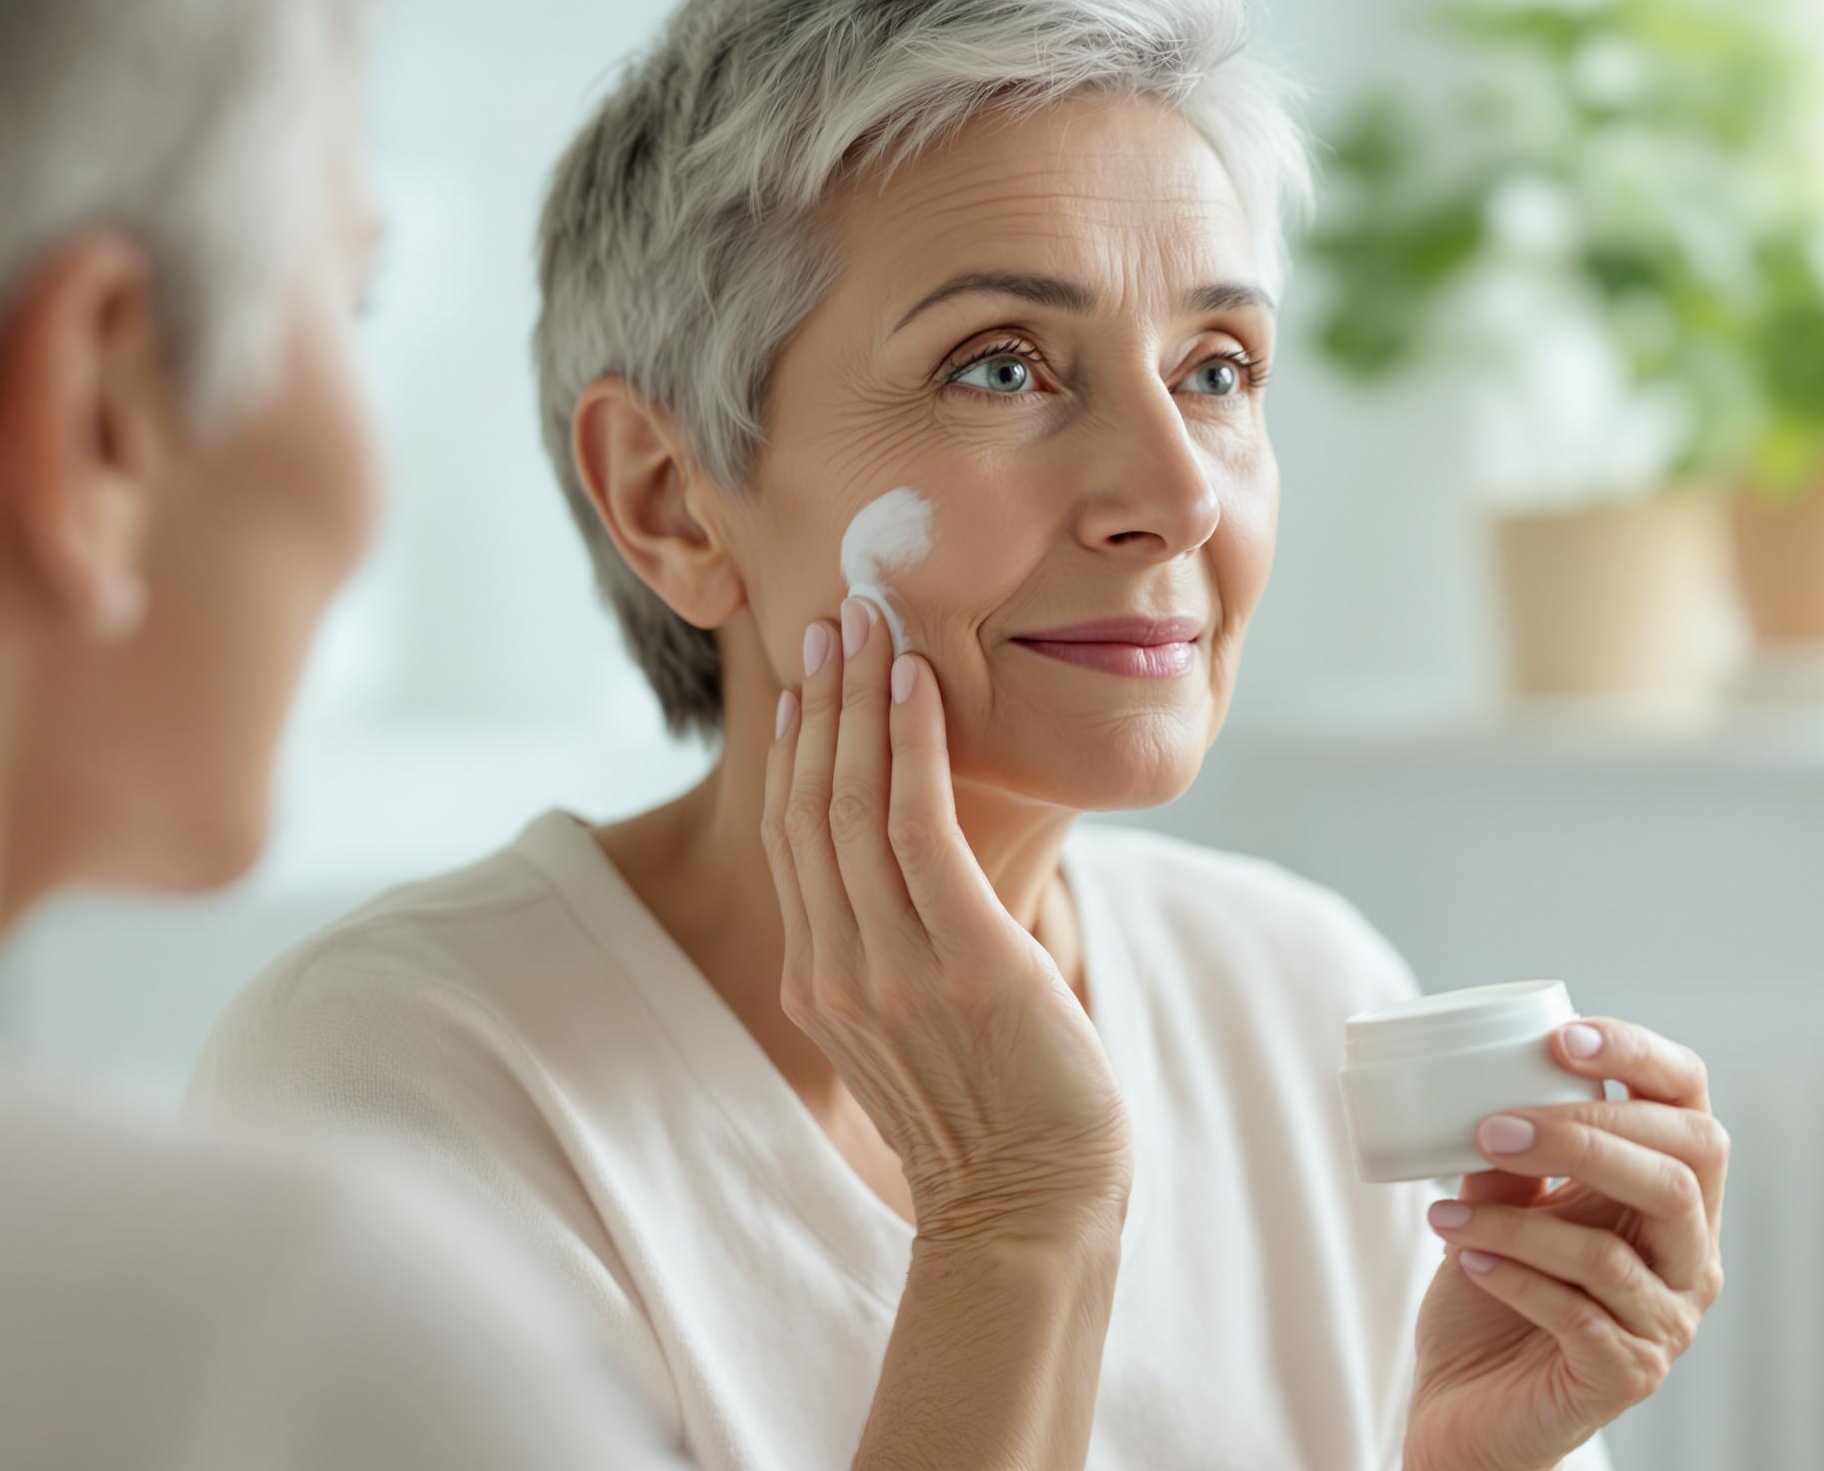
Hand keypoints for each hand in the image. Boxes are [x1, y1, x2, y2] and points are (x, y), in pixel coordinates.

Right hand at [759, 596, 1131, 1248]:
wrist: (1031, 1206)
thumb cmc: (997, 1120)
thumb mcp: (917, 1033)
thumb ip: (892, 960)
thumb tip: (915, 890)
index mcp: (817, 986)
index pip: (792, 841)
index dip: (795, 750)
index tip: (802, 679)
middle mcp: (836, 970)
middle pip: (810, 807)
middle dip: (819, 703)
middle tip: (831, 617)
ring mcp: (891, 967)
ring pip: (854, 805)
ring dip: (861, 703)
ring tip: (871, 623)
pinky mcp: (962, 960)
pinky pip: (921, 829)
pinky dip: (914, 747)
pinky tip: (920, 686)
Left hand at [1401, 1020, 1728, 1470]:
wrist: (1470, 1412)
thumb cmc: (1493, 1300)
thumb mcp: (1503, 1208)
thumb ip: (1512, 1155)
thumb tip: (1489, 1088)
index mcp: (1672, 1196)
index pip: (1691, 1107)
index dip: (1639, 1059)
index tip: (1562, 1037)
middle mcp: (1691, 1256)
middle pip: (1677, 1171)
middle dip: (1584, 1135)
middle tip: (1493, 1126)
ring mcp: (1667, 1321)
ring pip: (1613, 1249)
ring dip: (1520, 1221)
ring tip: (1447, 1210)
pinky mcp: (1626, 1375)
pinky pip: (1578, 1312)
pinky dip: (1513, 1277)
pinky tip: (1466, 1257)